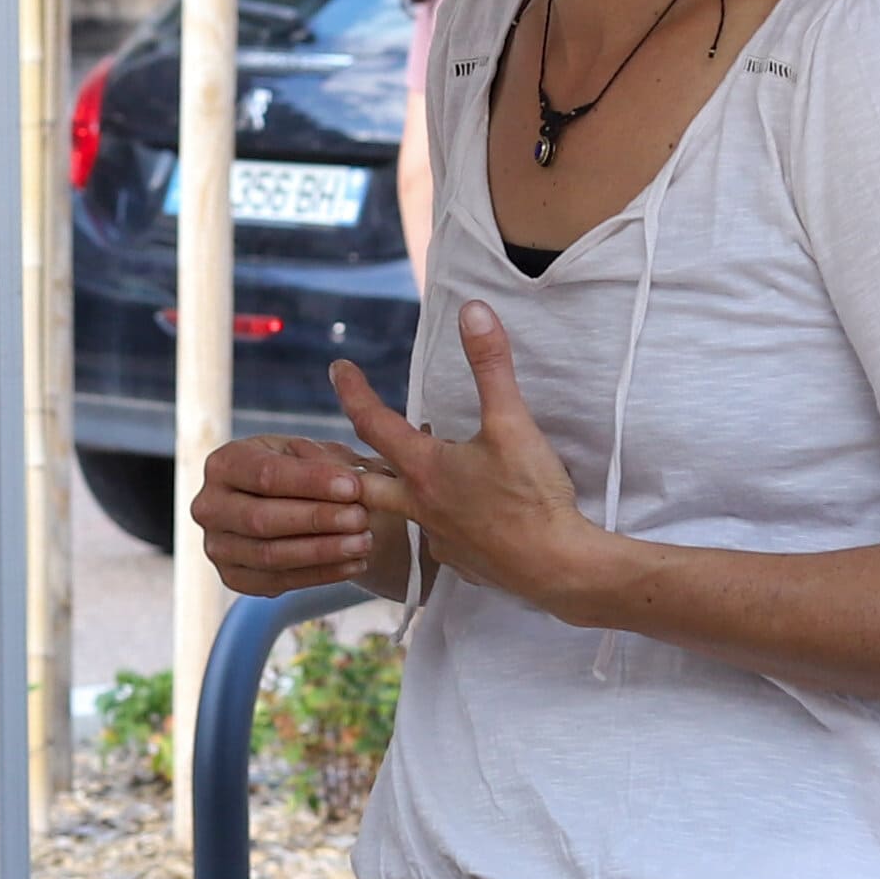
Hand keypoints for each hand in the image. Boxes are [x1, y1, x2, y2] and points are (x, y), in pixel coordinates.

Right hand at [194, 428, 379, 597]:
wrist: (299, 505)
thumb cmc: (309, 472)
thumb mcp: (318, 454)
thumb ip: (331, 464)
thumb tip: (353, 483)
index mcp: (224, 463)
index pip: (265, 474)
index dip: (311, 482)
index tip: (354, 487)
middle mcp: (209, 505)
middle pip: (261, 519)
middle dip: (316, 520)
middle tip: (361, 519)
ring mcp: (217, 546)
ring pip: (269, 555)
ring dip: (321, 551)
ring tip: (363, 543)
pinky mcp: (233, 577)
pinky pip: (276, 582)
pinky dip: (319, 575)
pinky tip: (352, 564)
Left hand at [326, 307, 616, 622]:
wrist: (557, 568)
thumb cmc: (531, 496)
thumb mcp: (512, 422)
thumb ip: (490, 366)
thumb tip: (472, 311)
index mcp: (425, 469)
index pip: (374, 423)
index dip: (353, 392)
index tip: (338, 369)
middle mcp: (420, 506)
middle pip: (362, 482)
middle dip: (338, 464)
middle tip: (322, 448)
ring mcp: (438, 539)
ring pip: (398, 512)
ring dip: (386, 494)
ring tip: (388, 477)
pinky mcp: (462, 561)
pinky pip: (436, 538)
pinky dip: (435, 522)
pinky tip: (453, 518)